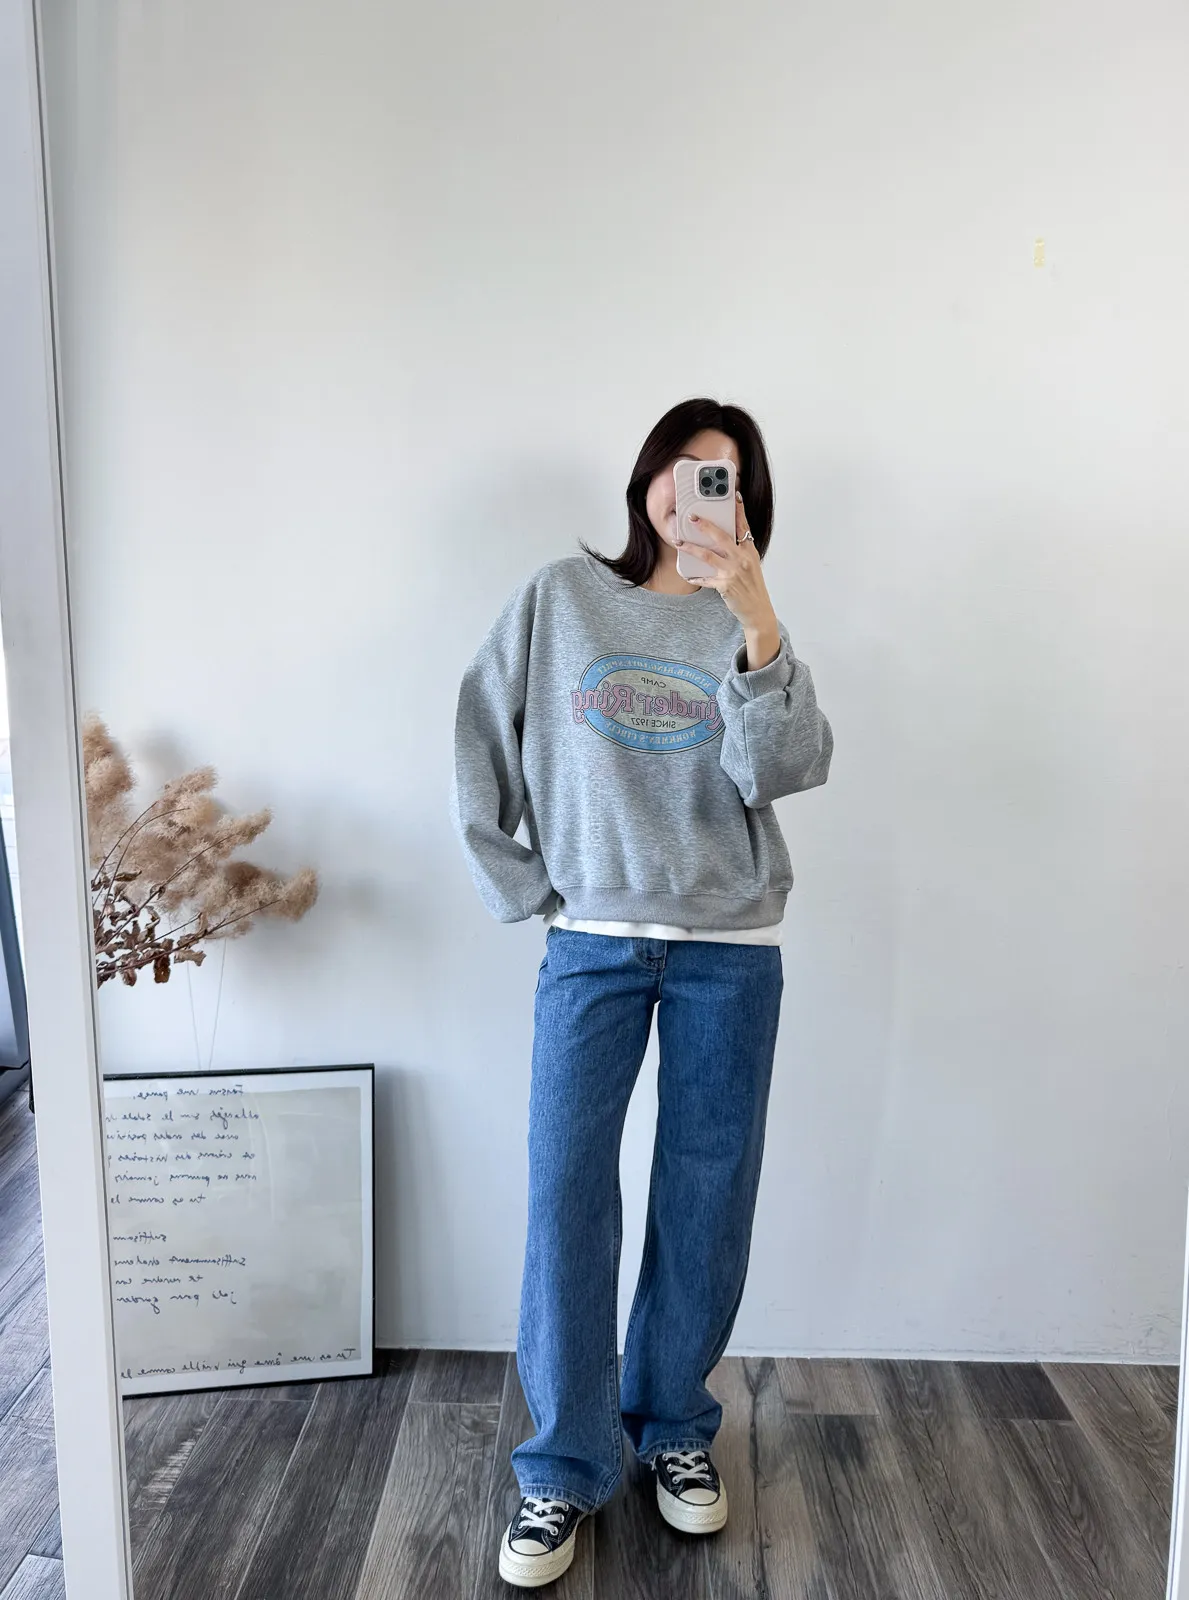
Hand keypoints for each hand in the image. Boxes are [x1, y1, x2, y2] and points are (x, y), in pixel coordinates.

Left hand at [680, 491, 781, 668]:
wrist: (758, 610)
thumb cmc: (753, 587)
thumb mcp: (751, 565)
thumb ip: (740, 551)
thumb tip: (722, 540)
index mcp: (750, 551)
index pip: (744, 527)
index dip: (739, 511)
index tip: (735, 495)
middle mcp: (742, 559)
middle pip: (722, 537)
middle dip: (705, 526)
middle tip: (692, 517)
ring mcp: (733, 572)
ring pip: (708, 555)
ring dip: (691, 547)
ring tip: (679, 541)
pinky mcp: (724, 585)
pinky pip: (705, 578)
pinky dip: (694, 576)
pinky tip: (686, 573)